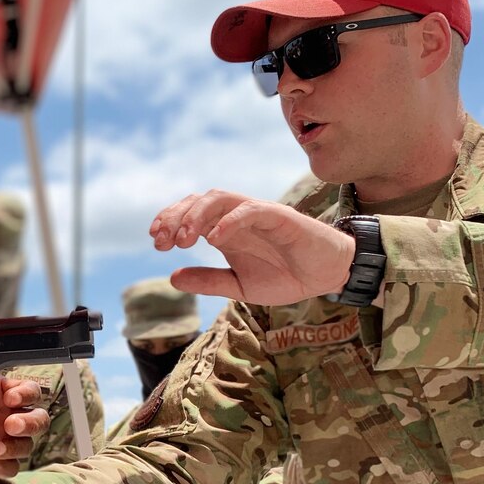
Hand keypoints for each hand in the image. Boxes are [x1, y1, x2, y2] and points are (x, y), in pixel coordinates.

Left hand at [0, 374, 49, 480]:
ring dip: (13, 446)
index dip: (26, 394)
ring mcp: (4, 441)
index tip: (10, 398)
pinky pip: (10, 467)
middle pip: (39, 419)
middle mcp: (8, 417)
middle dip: (29, 423)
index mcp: (2, 394)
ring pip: (27, 445)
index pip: (29, 390)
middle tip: (10, 425)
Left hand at [149, 190, 354, 304]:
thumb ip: (209, 281)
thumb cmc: (286, 276)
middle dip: (176, 216)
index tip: (157, 241)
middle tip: (163, 241)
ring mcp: (257, 214)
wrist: (327, 276)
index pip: (190, 214)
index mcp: (225, 231)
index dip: (170, 221)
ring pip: (220, 198)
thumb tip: (173, 277)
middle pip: (199, 201)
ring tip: (184, 239)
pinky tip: (213, 239)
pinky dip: (229, 221)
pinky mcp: (280, 216)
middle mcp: (237, 218)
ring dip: (197, 215)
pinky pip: (251, 210)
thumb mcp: (239, 286)